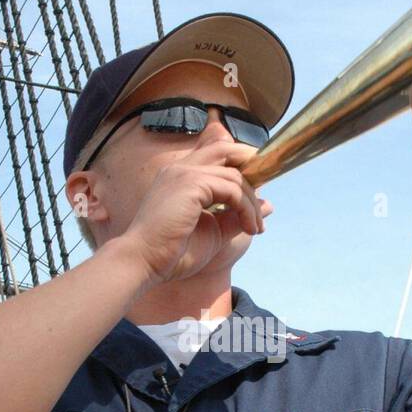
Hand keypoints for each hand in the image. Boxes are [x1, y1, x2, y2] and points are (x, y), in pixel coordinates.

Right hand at [119, 141, 271, 283]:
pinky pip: (231, 188)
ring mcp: (184, 173)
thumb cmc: (172, 253)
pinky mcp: (190, 184)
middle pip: (227, 149)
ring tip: (256, 227)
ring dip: (251, 203)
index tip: (258, 194)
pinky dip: (245, 207)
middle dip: (253, 165)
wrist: (144, 262)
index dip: (242, 167)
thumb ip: (237, 216)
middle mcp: (181, 168)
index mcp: (181, 176)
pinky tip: (248, 227)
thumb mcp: (214, 231)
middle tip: (264, 195)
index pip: (217, 154)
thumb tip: (267, 206)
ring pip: (235, 174)